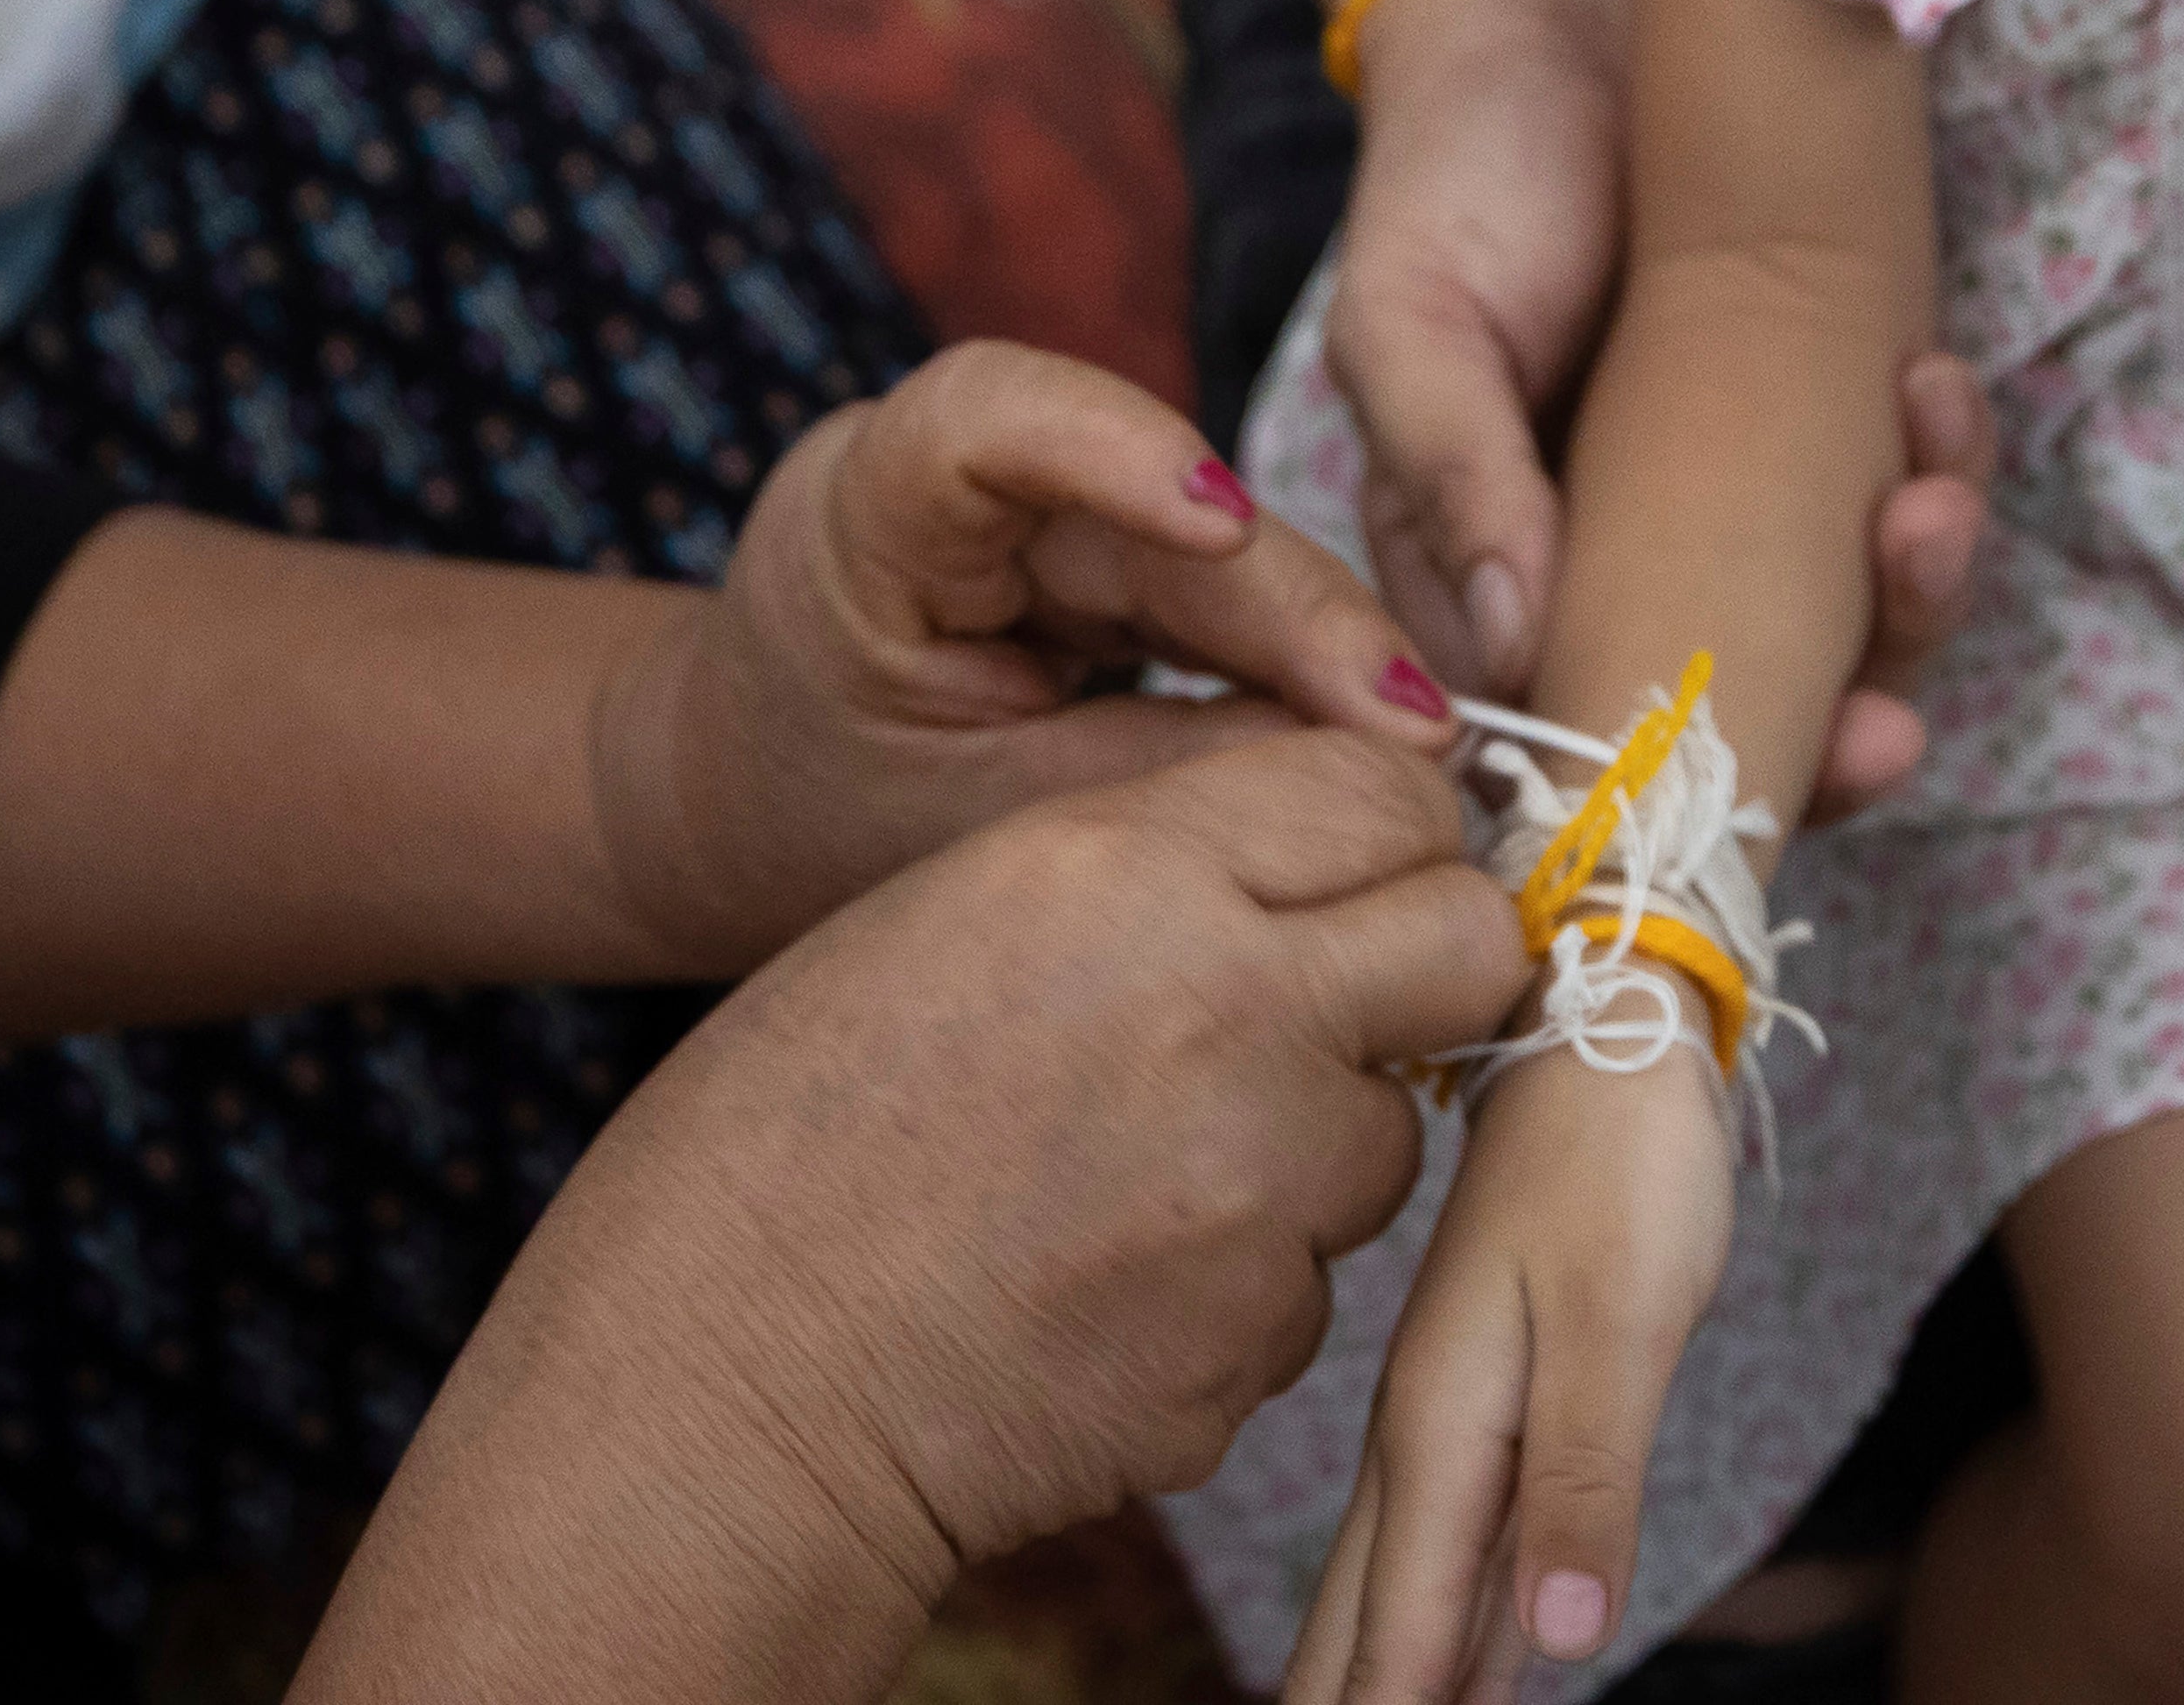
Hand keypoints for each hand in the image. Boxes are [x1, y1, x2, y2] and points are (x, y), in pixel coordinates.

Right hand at [303, 733, 1525, 1701]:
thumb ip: (1164, 864)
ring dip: (1314, 1144)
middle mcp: (1232, 1013)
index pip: (1391, 795)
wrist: (715, 1387)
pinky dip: (1242, 1281)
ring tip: (1138, 1172)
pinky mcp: (1257, 1345)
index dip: (1381, 838)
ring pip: (1392, 1135)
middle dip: (1421, 969)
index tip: (1345, 878)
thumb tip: (1335, 865)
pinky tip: (1106, 1282)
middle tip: (1325, 1008)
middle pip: (1468, 945)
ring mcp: (1260, 1194)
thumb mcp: (957, 908)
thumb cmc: (792, 1133)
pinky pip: (1313, 1287)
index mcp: (1130, 870)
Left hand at [592, 341, 1466, 966]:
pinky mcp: (1107, 554)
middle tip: (1422, 730)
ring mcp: (1047, 504)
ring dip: (1324, 641)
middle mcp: (965, 471)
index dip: (1113, 445)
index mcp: (864, 510)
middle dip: (1297, 613)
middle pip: (1159, 503)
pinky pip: (1223, 593)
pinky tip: (1384, 733)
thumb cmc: (811, 820)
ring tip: (1427, 745)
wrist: (735, 811)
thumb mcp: (961, 827)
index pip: (989, 417)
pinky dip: (1298, 662)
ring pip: (1220, 548)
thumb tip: (1360, 767)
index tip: (1224, 517)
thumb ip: (1146, 782)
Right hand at [1287, 1053, 1741, 1702]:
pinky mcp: (1500, 1397)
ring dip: (1382, 1675)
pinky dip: (1445, 1623)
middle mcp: (1427, 1435)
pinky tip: (1456, 1671)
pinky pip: (1458, 1546)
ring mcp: (1456, 1416)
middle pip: (1368, 1620)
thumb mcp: (1619, 1319)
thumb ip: (1585, 1481)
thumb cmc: (1621, 1161)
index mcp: (1441, 1428)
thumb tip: (1559, 1645)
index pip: (1399, 1628)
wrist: (1605, 1020)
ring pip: (1400, 1588)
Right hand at [1326, 0, 1995, 817]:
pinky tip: (1933, 388)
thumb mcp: (1413, 323)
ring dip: (1918, 594)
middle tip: (1893, 720)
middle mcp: (1635, 567)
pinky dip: (1942, 465)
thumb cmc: (1455, 176)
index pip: (1593, 747)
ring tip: (1927, 504)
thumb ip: (1453, 475)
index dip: (1686, 800)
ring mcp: (1749, 500)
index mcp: (1504, 587)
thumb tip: (1510, 647)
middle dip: (1844, 736)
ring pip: (1858, 619)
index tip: (1763, 796)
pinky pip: (1910, 489)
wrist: (1557, 13)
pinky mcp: (1833, 415)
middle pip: (1757, 717)